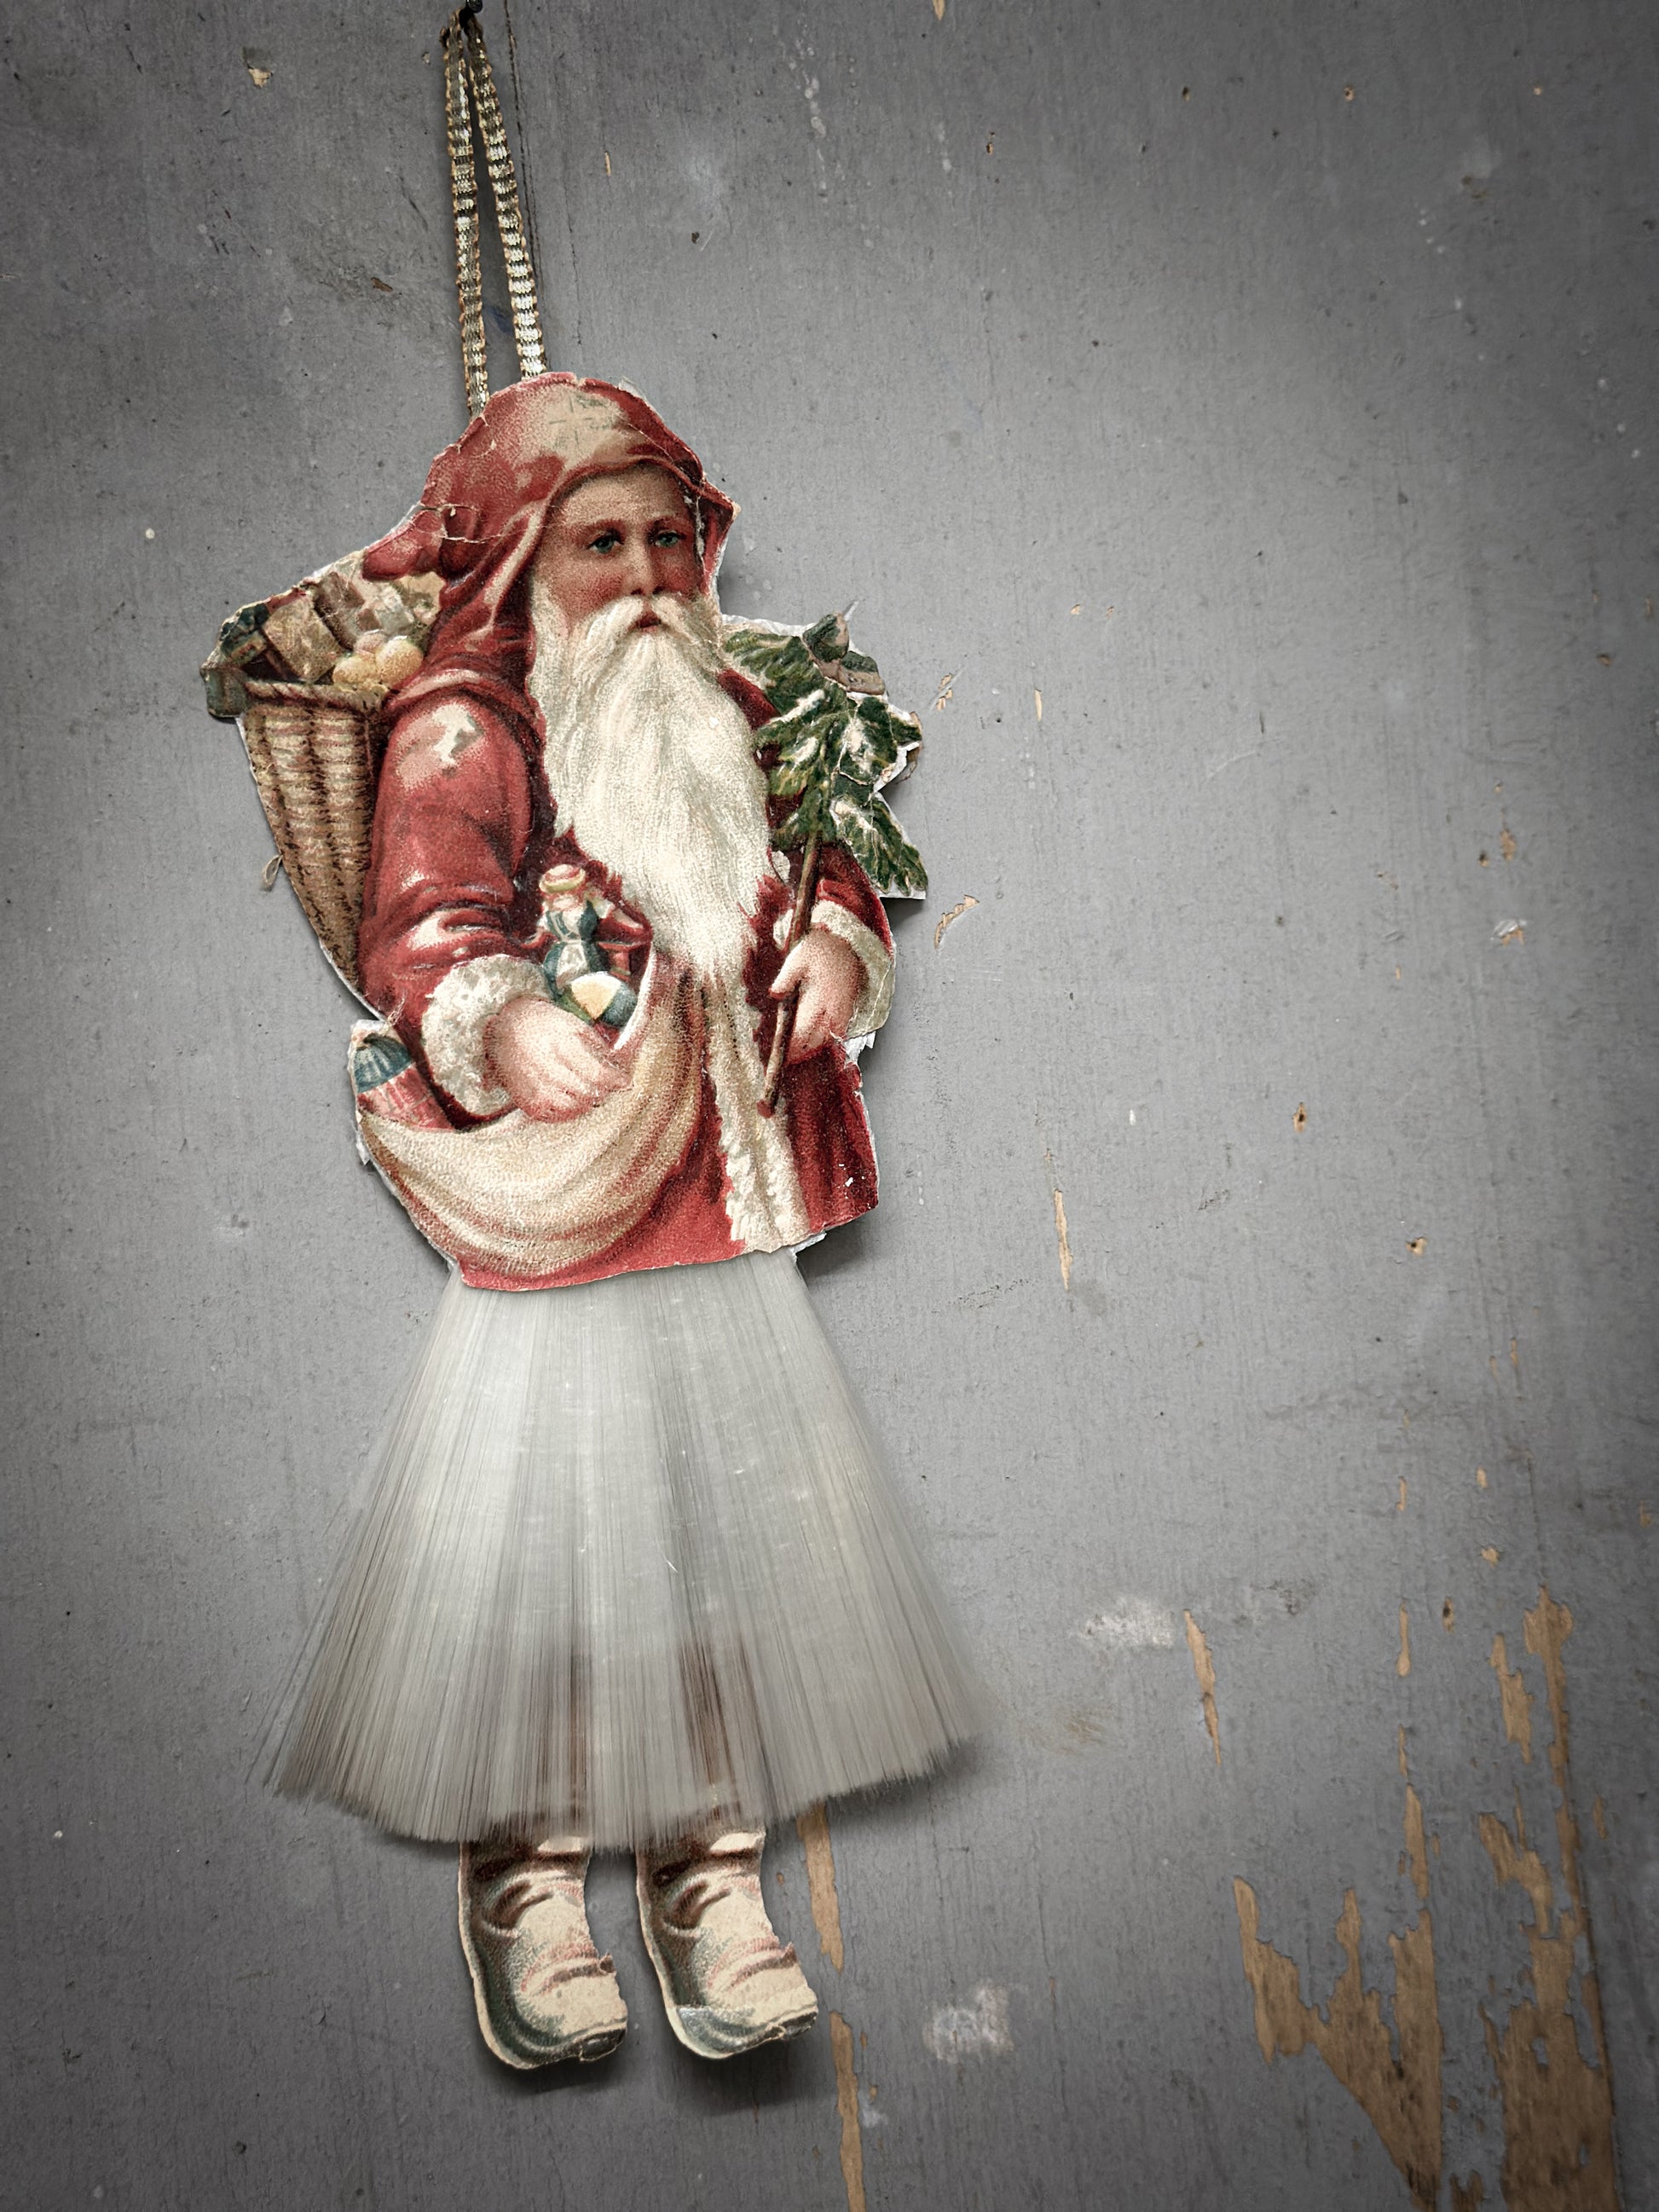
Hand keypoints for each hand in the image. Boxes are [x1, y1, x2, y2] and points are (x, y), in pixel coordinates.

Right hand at [484, 996, 630, 1120]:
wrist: (505, 1029)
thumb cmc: (542, 1023)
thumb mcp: (572, 1023)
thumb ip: (596, 1043)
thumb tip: (615, 1063)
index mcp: (561, 1046)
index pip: (597, 1074)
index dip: (615, 1081)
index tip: (624, 1081)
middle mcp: (547, 1069)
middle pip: (587, 1093)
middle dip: (603, 1091)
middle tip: (607, 1087)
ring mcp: (534, 1087)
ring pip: (572, 1109)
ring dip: (587, 1104)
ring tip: (590, 1094)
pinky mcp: (526, 1101)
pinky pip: (553, 1116)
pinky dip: (567, 1113)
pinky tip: (572, 1103)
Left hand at [771, 928, 861, 1061]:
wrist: (846, 943)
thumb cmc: (818, 949)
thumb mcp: (797, 958)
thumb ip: (785, 978)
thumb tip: (774, 995)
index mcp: (819, 997)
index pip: (804, 1030)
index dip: (793, 1046)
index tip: (784, 1055)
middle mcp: (833, 1007)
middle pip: (817, 1039)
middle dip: (803, 1051)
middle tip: (789, 1059)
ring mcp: (843, 1009)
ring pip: (828, 1037)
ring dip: (814, 1047)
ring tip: (801, 1053)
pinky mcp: (848, 1008)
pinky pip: (839, 1031)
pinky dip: (827, 1038)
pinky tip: (817, 1040)